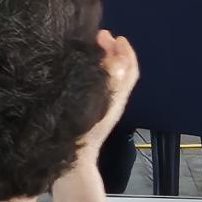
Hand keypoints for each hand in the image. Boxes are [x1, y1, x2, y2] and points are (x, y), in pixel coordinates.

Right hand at [82, 30, 139, 153]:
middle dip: (112, 51)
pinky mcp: (89, 111)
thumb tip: (117, 56)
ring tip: (89, 47)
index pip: (129, 70)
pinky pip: (97, 85)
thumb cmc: (82, 134)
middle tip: (98, 36)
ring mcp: (101, 107)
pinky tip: (79, 69)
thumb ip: (108, 80)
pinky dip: (93, 72)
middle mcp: (112, 100)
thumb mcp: (96, 103)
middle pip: (120, 71)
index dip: (125, 51)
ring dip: (102, 60)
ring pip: (109, 77)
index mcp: (116, 97)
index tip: (114, 36)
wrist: (72, 165)